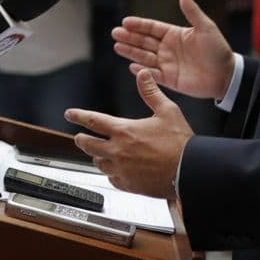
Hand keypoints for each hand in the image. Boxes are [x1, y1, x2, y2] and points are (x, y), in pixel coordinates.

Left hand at [64, 69, 192, 198]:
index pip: (93, 121)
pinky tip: (115, 171)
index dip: (78, 115)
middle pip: (88, 144)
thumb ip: (151, 92)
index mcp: (124, 130)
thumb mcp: (167, 111)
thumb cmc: (180, 143)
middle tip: (80, 137)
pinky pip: (112, 179)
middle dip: (81, 139)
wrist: (190, 171)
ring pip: (99, 163)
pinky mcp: (129, 185)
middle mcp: (118, 151)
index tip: (69, 114)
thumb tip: (142, 74)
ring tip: (99, 154)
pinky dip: (111, 174)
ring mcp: (122, 169)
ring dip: (97, 156)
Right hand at [113, 0, 234, 100]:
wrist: (227, 75)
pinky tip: (131, 66)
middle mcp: (168, 48)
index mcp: (174, 34)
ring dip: (131, 52)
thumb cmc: (218, 50)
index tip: (125, 22)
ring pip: (144, 56)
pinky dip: (142, 70)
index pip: (152, 28)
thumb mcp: (206, 27)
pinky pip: (153, 74)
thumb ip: (192, 11)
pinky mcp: (170, 79)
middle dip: (129, 37)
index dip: (139, 25)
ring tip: (117, 46)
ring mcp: (167, 64)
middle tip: (115, 33)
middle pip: (144, 41)